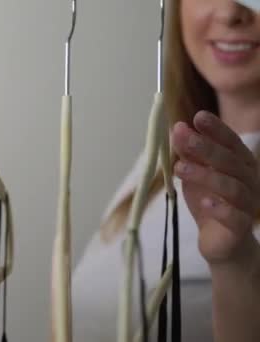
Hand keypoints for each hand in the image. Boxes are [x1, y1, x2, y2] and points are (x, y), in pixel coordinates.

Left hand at [171, 111, 259, 264]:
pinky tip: (205, 202)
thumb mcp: (195, 176)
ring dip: (206, 175)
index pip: (231, 142)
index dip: (216, 129)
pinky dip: (220, 209)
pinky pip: (235, 217)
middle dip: (206, 147)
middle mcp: (249, 181)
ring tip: (181, 168)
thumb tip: (177, 129)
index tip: (198, 116)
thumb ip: (189, 155)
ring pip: (232, 188)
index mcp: (239, 165)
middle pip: (230, 161)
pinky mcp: (240, 228)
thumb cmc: (211, 203)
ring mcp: (248, 205)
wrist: (222, 243)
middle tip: (183, 136)